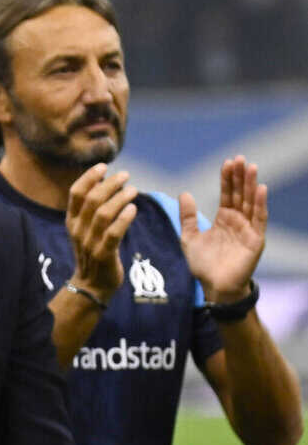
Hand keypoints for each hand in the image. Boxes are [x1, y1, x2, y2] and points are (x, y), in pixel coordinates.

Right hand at [66, 163, 138, 300]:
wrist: (92, 285)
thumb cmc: (93, 251)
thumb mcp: (86, 228)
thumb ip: (92, 208)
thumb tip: (106, 181)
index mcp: (71, 221)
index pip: (76, 193)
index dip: (89, 177)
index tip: (104, 166)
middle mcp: (78, 230)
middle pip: (92, 200)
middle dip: (110, 184)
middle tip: (125, 175)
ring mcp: (89, 243)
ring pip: (104, 214)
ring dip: (120, 198)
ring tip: (133, 190)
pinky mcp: (104, 254)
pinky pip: (114, 233)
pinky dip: (124, 219)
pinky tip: (133, 209)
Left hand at [181, 155, 266, 301]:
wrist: (214, 286)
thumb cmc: (203, 264)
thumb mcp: (189, 237)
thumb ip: (188, 216)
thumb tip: (184, 193)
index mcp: (224, 219)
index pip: (227, 194)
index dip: (227, 179)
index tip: (227, 162)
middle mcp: (238, 221)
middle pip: (240, 194)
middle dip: (240, 177)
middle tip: (240, 158)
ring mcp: (248, 229)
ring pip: (250, 202)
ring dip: (251, 185)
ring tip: (250, 167)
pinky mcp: (256, 239)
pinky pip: (259, 219)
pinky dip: (260, 204)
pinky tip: (260, 189)